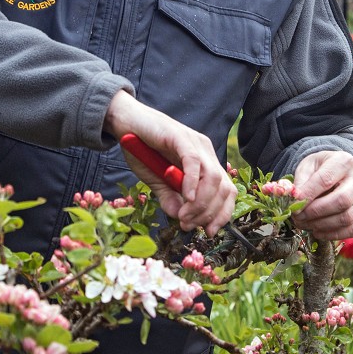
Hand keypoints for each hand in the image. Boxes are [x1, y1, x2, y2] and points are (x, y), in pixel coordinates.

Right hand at [104, 90, 235, 234]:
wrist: (125, 122)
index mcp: (205, 162)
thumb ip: (170, 198)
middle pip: (224, 188)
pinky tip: (186, 198)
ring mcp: (195, 143)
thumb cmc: (142, 149)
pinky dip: (193, 183)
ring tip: (184, 216)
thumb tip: (181, 219)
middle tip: (188, 224)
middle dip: (209, 213)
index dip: (222, 214)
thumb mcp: (157, 181)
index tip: (209, 232)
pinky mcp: (181, 137)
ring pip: (212, 178)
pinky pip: (194, 162)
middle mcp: (206, 152)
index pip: (227, 191)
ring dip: (201, 203)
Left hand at [291, 150, 352, 240]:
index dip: (308, 194)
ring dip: (322, 225)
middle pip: (342, 200)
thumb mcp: (307, 166)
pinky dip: (332, 234)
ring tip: (304, 223)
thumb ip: (300, 181)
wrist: (337, 173)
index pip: (326, 179)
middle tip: (298, 217)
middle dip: (316, 212)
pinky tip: (317, 231)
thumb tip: (296, 200)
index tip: (294, 204)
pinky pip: (352, 229)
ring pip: (347, 217)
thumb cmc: (320, 169)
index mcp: (344, 161)